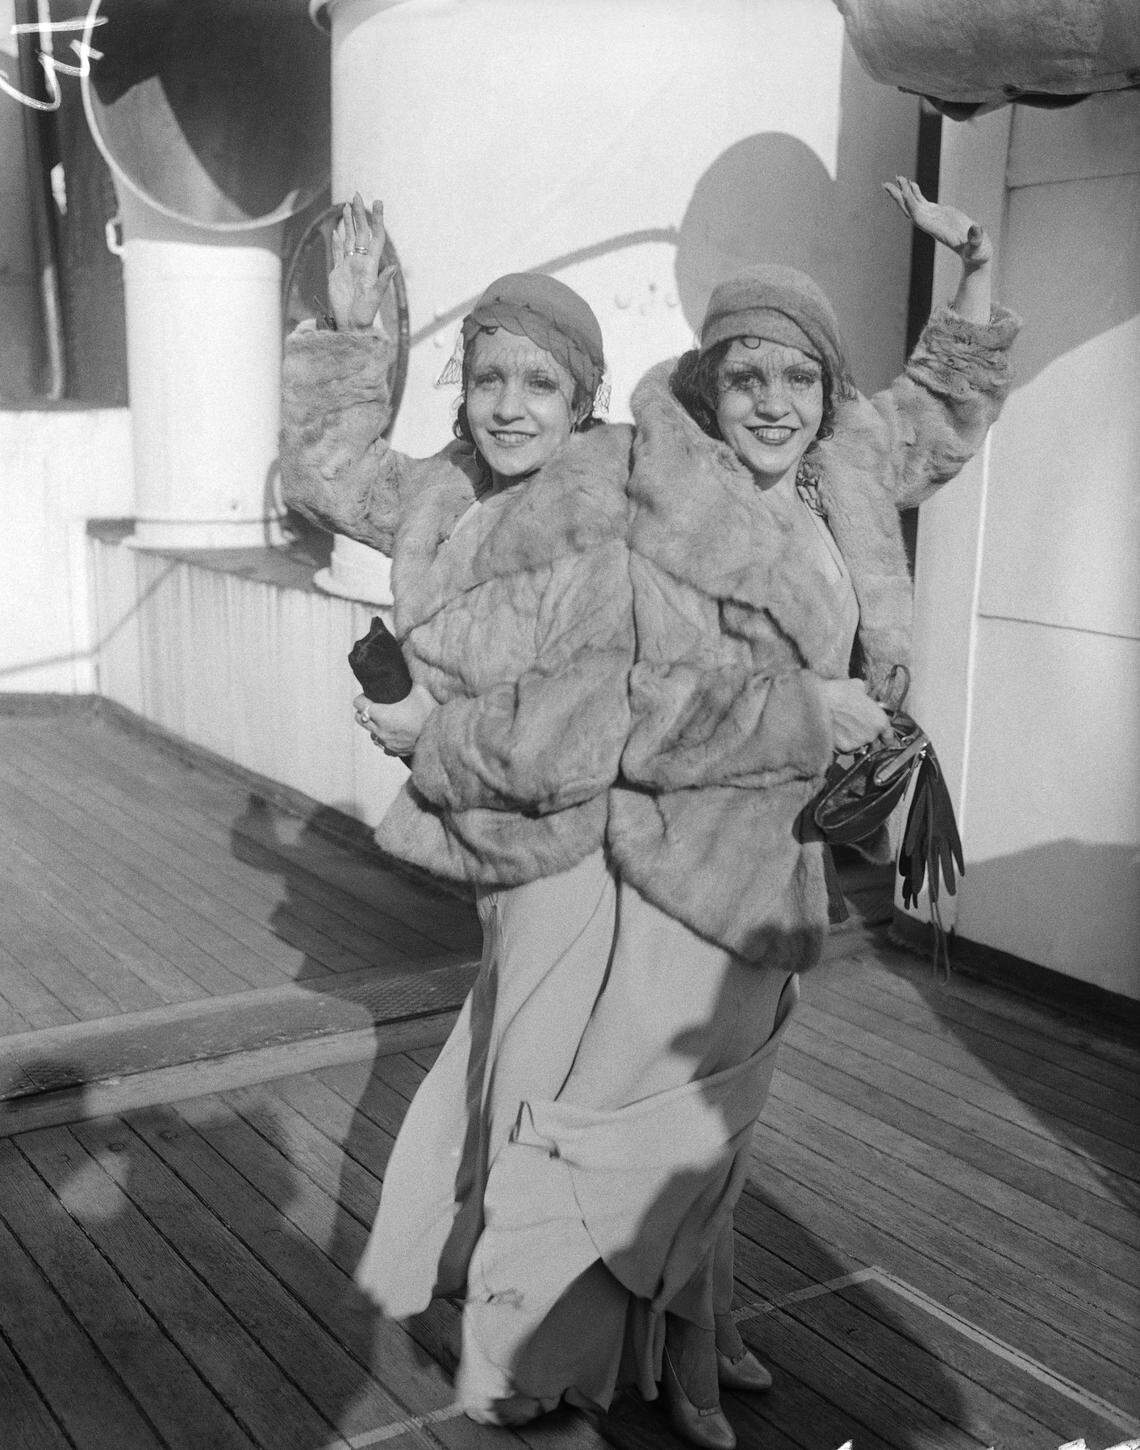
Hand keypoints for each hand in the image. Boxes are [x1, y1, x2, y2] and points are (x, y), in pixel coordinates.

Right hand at [329, 193, 398, 331]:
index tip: (378, 202)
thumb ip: (383, 281)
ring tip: (347, 206)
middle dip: (359, 213)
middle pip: (360, 232)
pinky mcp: (338, 273)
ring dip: (348, 222)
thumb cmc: (365, 314)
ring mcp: (349, 266)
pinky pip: (338, 252)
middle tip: (357, 194)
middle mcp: (361, 262)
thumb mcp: (375, 298)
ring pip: (349, 239)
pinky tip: (337, 230)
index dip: (377, 219)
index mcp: (370, 264)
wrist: (351, 325)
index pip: (375, 236)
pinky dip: (337, 240)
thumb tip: (394, 267)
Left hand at [353, 683, 434, 755]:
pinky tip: (392, 732)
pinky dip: (384, 738)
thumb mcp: (420, 690)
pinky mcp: (394, 750)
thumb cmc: (430, 712)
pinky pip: (382, 744)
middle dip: (364, 711)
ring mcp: (387, 742)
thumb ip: (410, 679)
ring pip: (370, 733)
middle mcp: (380, 730)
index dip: (362, 698)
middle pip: (359, 719)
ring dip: (374, 726)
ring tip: (384, 719)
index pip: (359, 704)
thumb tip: (406, 664)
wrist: (441, 735)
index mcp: (382, 714)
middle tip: (375, 705)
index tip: (368, 695)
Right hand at [820, 677, 892, 754]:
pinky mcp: (843, 749)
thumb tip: (863, 691)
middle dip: (863, 734)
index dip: (884, 737)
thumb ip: (865, 693)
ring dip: (851, 739)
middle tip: (851, 723)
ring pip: (857, 745)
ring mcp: (857, 744)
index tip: (881, 737)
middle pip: (871, 740)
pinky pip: (844, 749)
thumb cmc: (837, 692)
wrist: (816, 702)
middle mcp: (871, 735)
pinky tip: (833, 731)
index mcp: (880, 720)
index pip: (888, 736)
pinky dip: (840, 743)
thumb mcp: (856, 686)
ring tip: (839, 726)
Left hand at [882, 176, 992, 268]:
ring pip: (914, 205)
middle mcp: (931, 225)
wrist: (977, 254)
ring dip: (904, 192)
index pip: (919, 216)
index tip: (904, 188)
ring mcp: (934, 219)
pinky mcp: (939, 215)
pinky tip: (911, 183)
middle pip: (909, 210)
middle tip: (885, 184)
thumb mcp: (978, 247)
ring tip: (897, 177)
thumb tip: (976, 230)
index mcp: (937, 231)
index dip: (911, 203)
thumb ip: (977, 239)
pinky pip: (923, 203)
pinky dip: (916, 193)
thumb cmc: (978, 252)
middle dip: (898, 197)